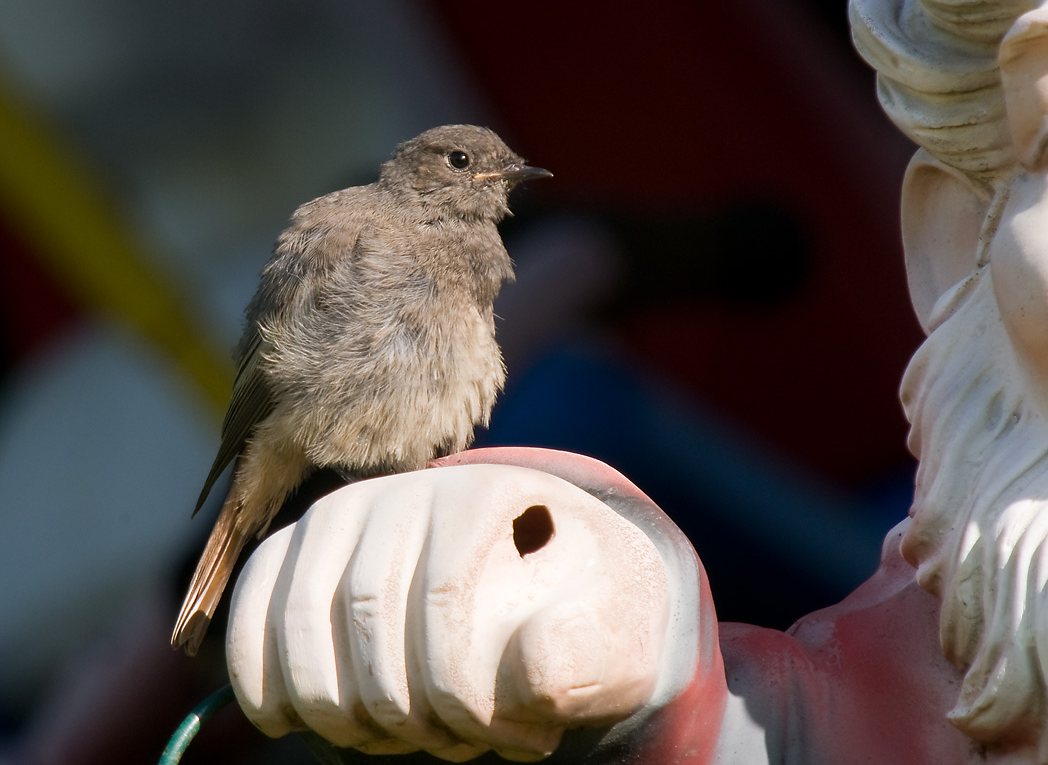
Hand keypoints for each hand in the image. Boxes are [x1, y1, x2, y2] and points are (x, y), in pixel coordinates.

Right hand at [225, 458, 670, 761]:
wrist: (539, 581)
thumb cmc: (579, 615)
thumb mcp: (614, 636)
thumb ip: (586, 654)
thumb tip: (527, 673)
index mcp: (488, 493)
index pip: (446, 593)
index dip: (457, 689)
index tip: (488, 738)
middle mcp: (406, 489)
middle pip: (368, 608)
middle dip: (397, 706)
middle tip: (446, 747)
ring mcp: (343, 513)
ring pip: (300, 613)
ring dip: (332, 703)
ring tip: (389, 743)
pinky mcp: (299, 548)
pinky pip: (253, 606)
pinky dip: (258, 672)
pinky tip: (286, 722)